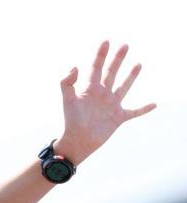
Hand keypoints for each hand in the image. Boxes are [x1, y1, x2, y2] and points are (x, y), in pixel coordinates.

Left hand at [56, 41, 155, 162]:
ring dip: (131, 76)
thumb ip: (67, 83)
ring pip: (123, 87)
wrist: (78, 142)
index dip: (100, 55)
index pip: (96, 68)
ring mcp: (111, 106)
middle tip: (125, 45)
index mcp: (90, 89)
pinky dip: (144, 109)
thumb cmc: (71, 122)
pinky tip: (154, 104)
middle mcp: (102, 95)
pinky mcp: (118, 118)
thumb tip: (75, 66)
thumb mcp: (68, 100)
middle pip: (111, 73)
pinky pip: (134, 112)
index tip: (106, 41)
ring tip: (138, 64)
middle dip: (117, 59)